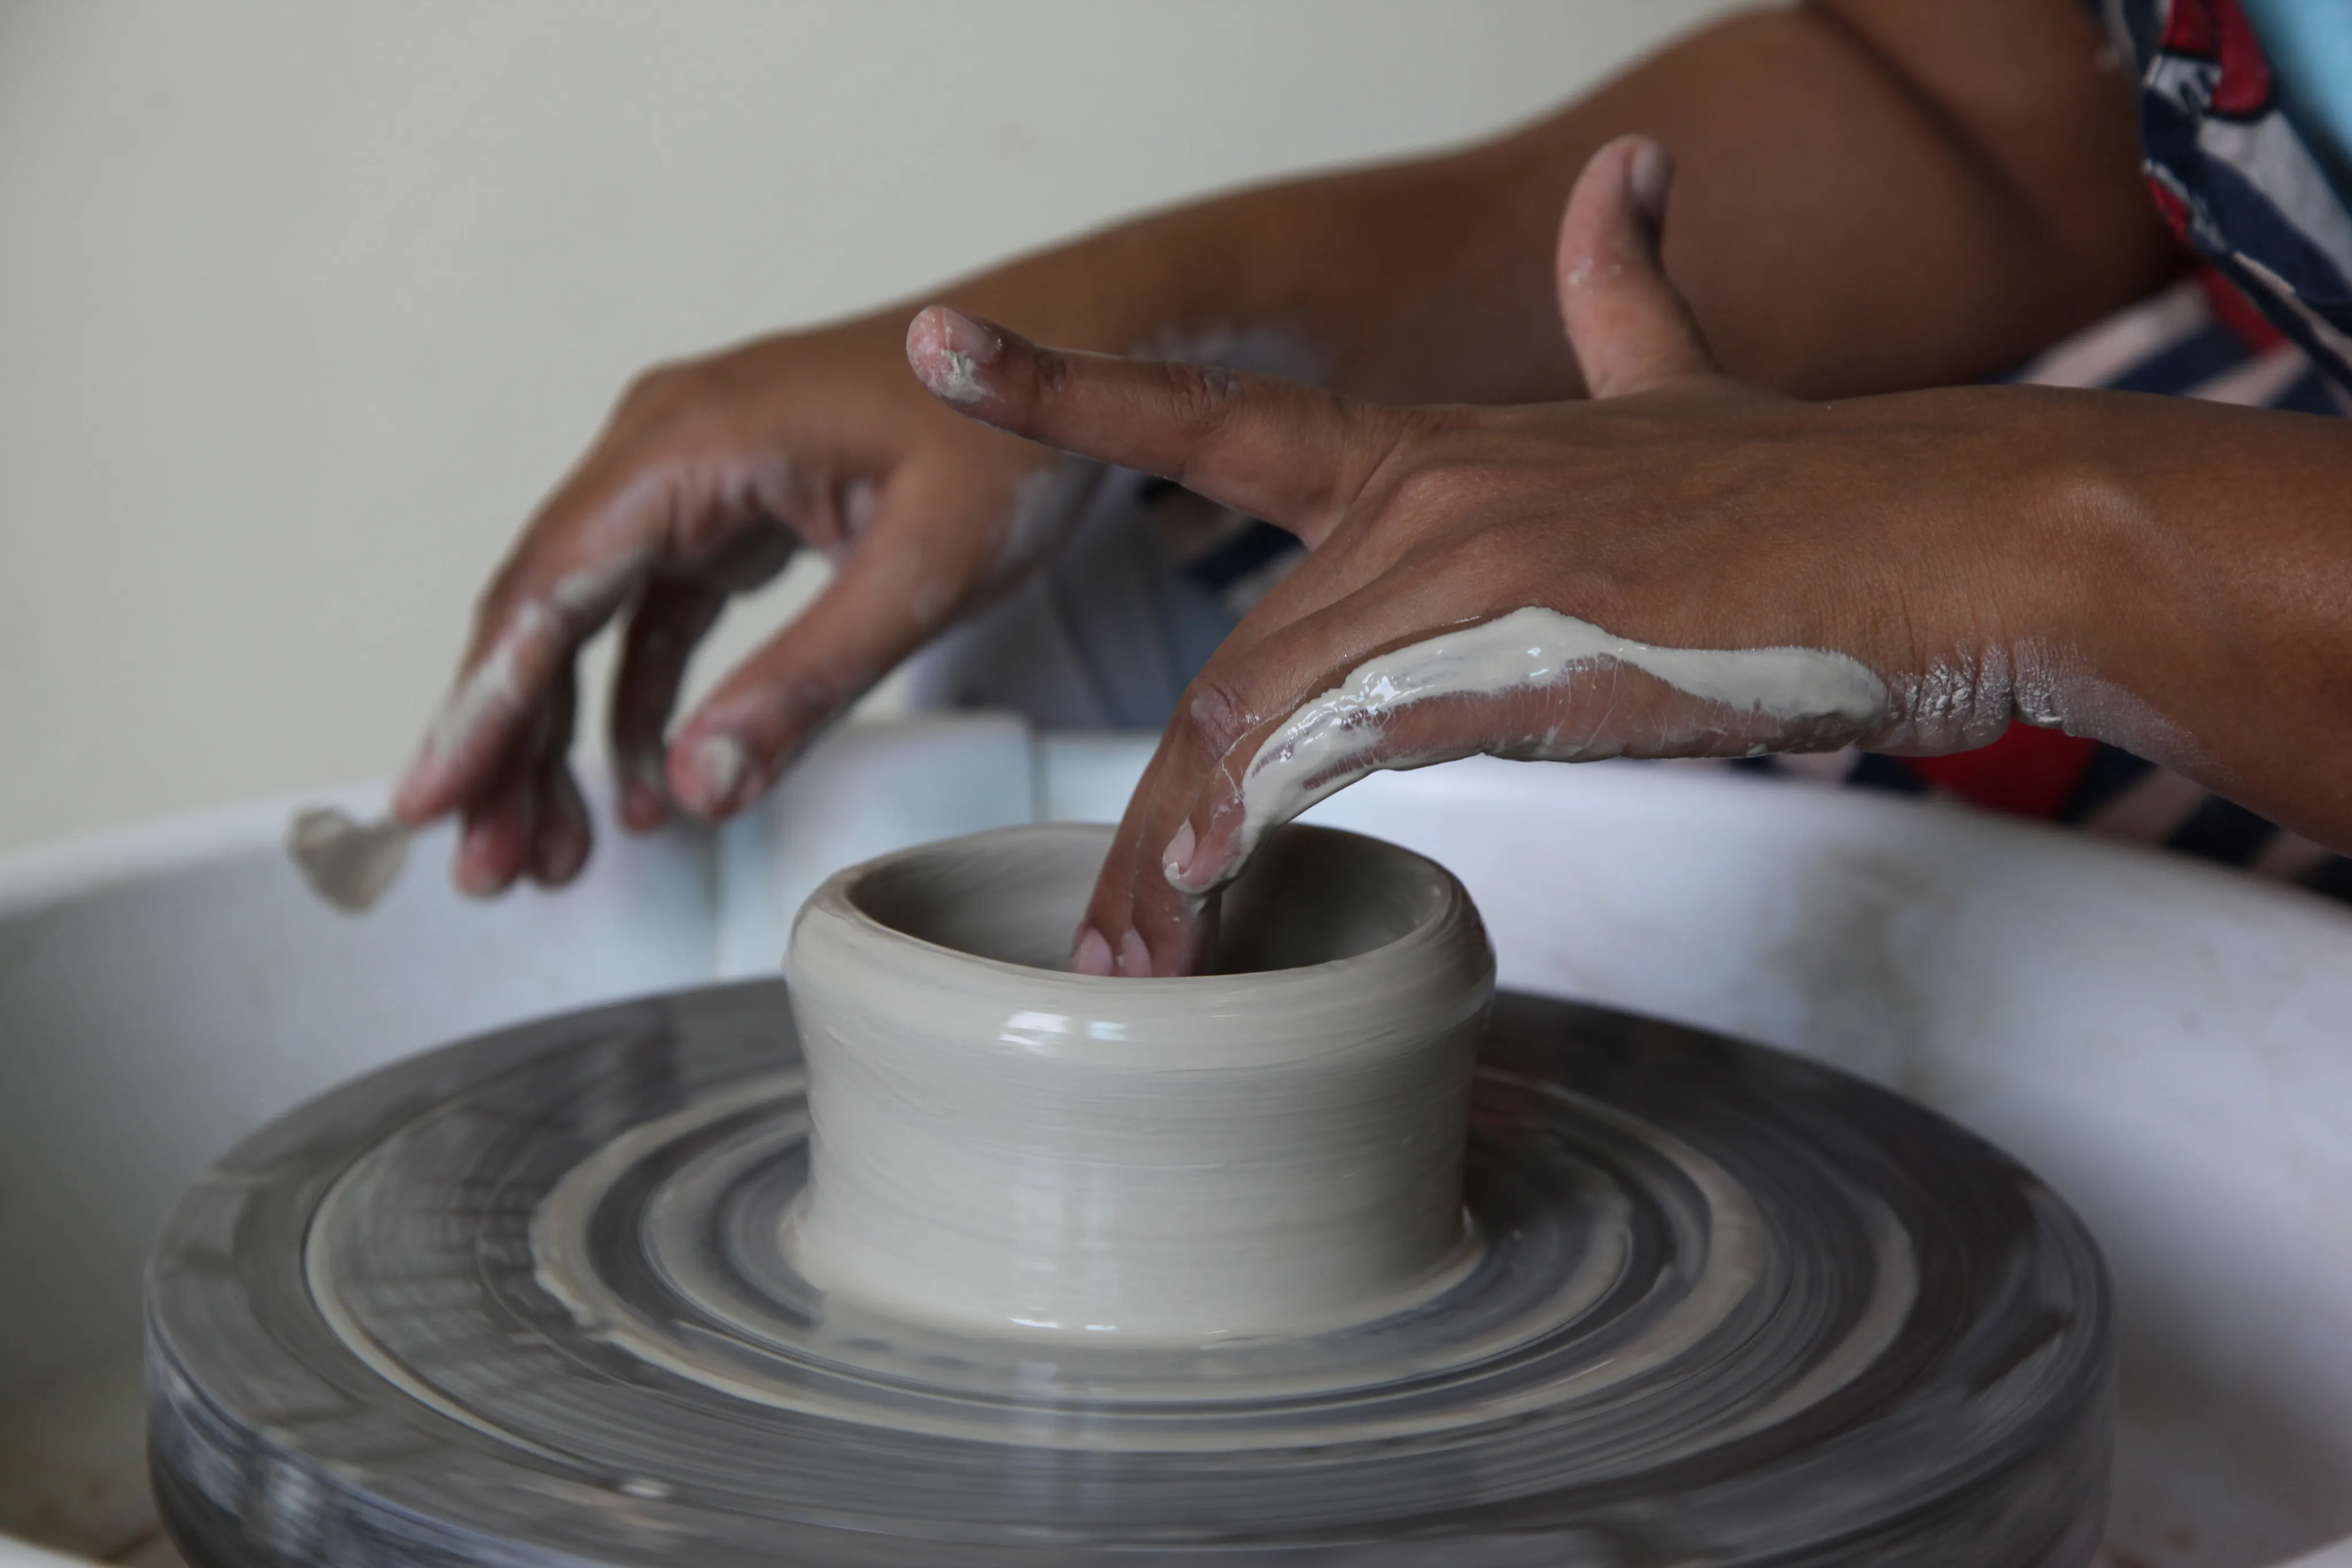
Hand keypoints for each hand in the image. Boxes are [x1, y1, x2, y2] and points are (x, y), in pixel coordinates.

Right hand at [390, 310, 1075, 894]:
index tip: (426, 805)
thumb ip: (806, 681)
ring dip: (562, 737)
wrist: (1076, 358)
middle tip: (487, 870)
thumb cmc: (1012, 442)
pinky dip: (640, 701)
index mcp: (689, 443)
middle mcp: (664, 446)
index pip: (547, 593)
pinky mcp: (732, 508)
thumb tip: (699, 789)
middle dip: (506, 746)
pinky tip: (645, 789)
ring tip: (549, 856)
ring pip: (588, 620)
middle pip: (543, 612)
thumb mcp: (922, 572)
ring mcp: (693, 475)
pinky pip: (653, 613)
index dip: (480, 711)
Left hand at [909, 136, 2110, 975]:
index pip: (1210, 417)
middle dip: (1156, 805)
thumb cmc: (1819, 496)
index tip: (941, 347)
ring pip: (1256, 710)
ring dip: (1184, 845)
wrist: (1955, 539)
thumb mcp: (1692, 389)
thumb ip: (1622, 306)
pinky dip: (1262, 817)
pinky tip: (1223, 888)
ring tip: (1141, 955)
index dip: (1065, 384)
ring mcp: (1458, 565)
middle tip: (1109, 926)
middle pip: (1228, 660)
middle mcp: (1421, 494)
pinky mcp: (1509, 651)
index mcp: (1435, 449)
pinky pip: (1334, 744)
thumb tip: (1618, 179)